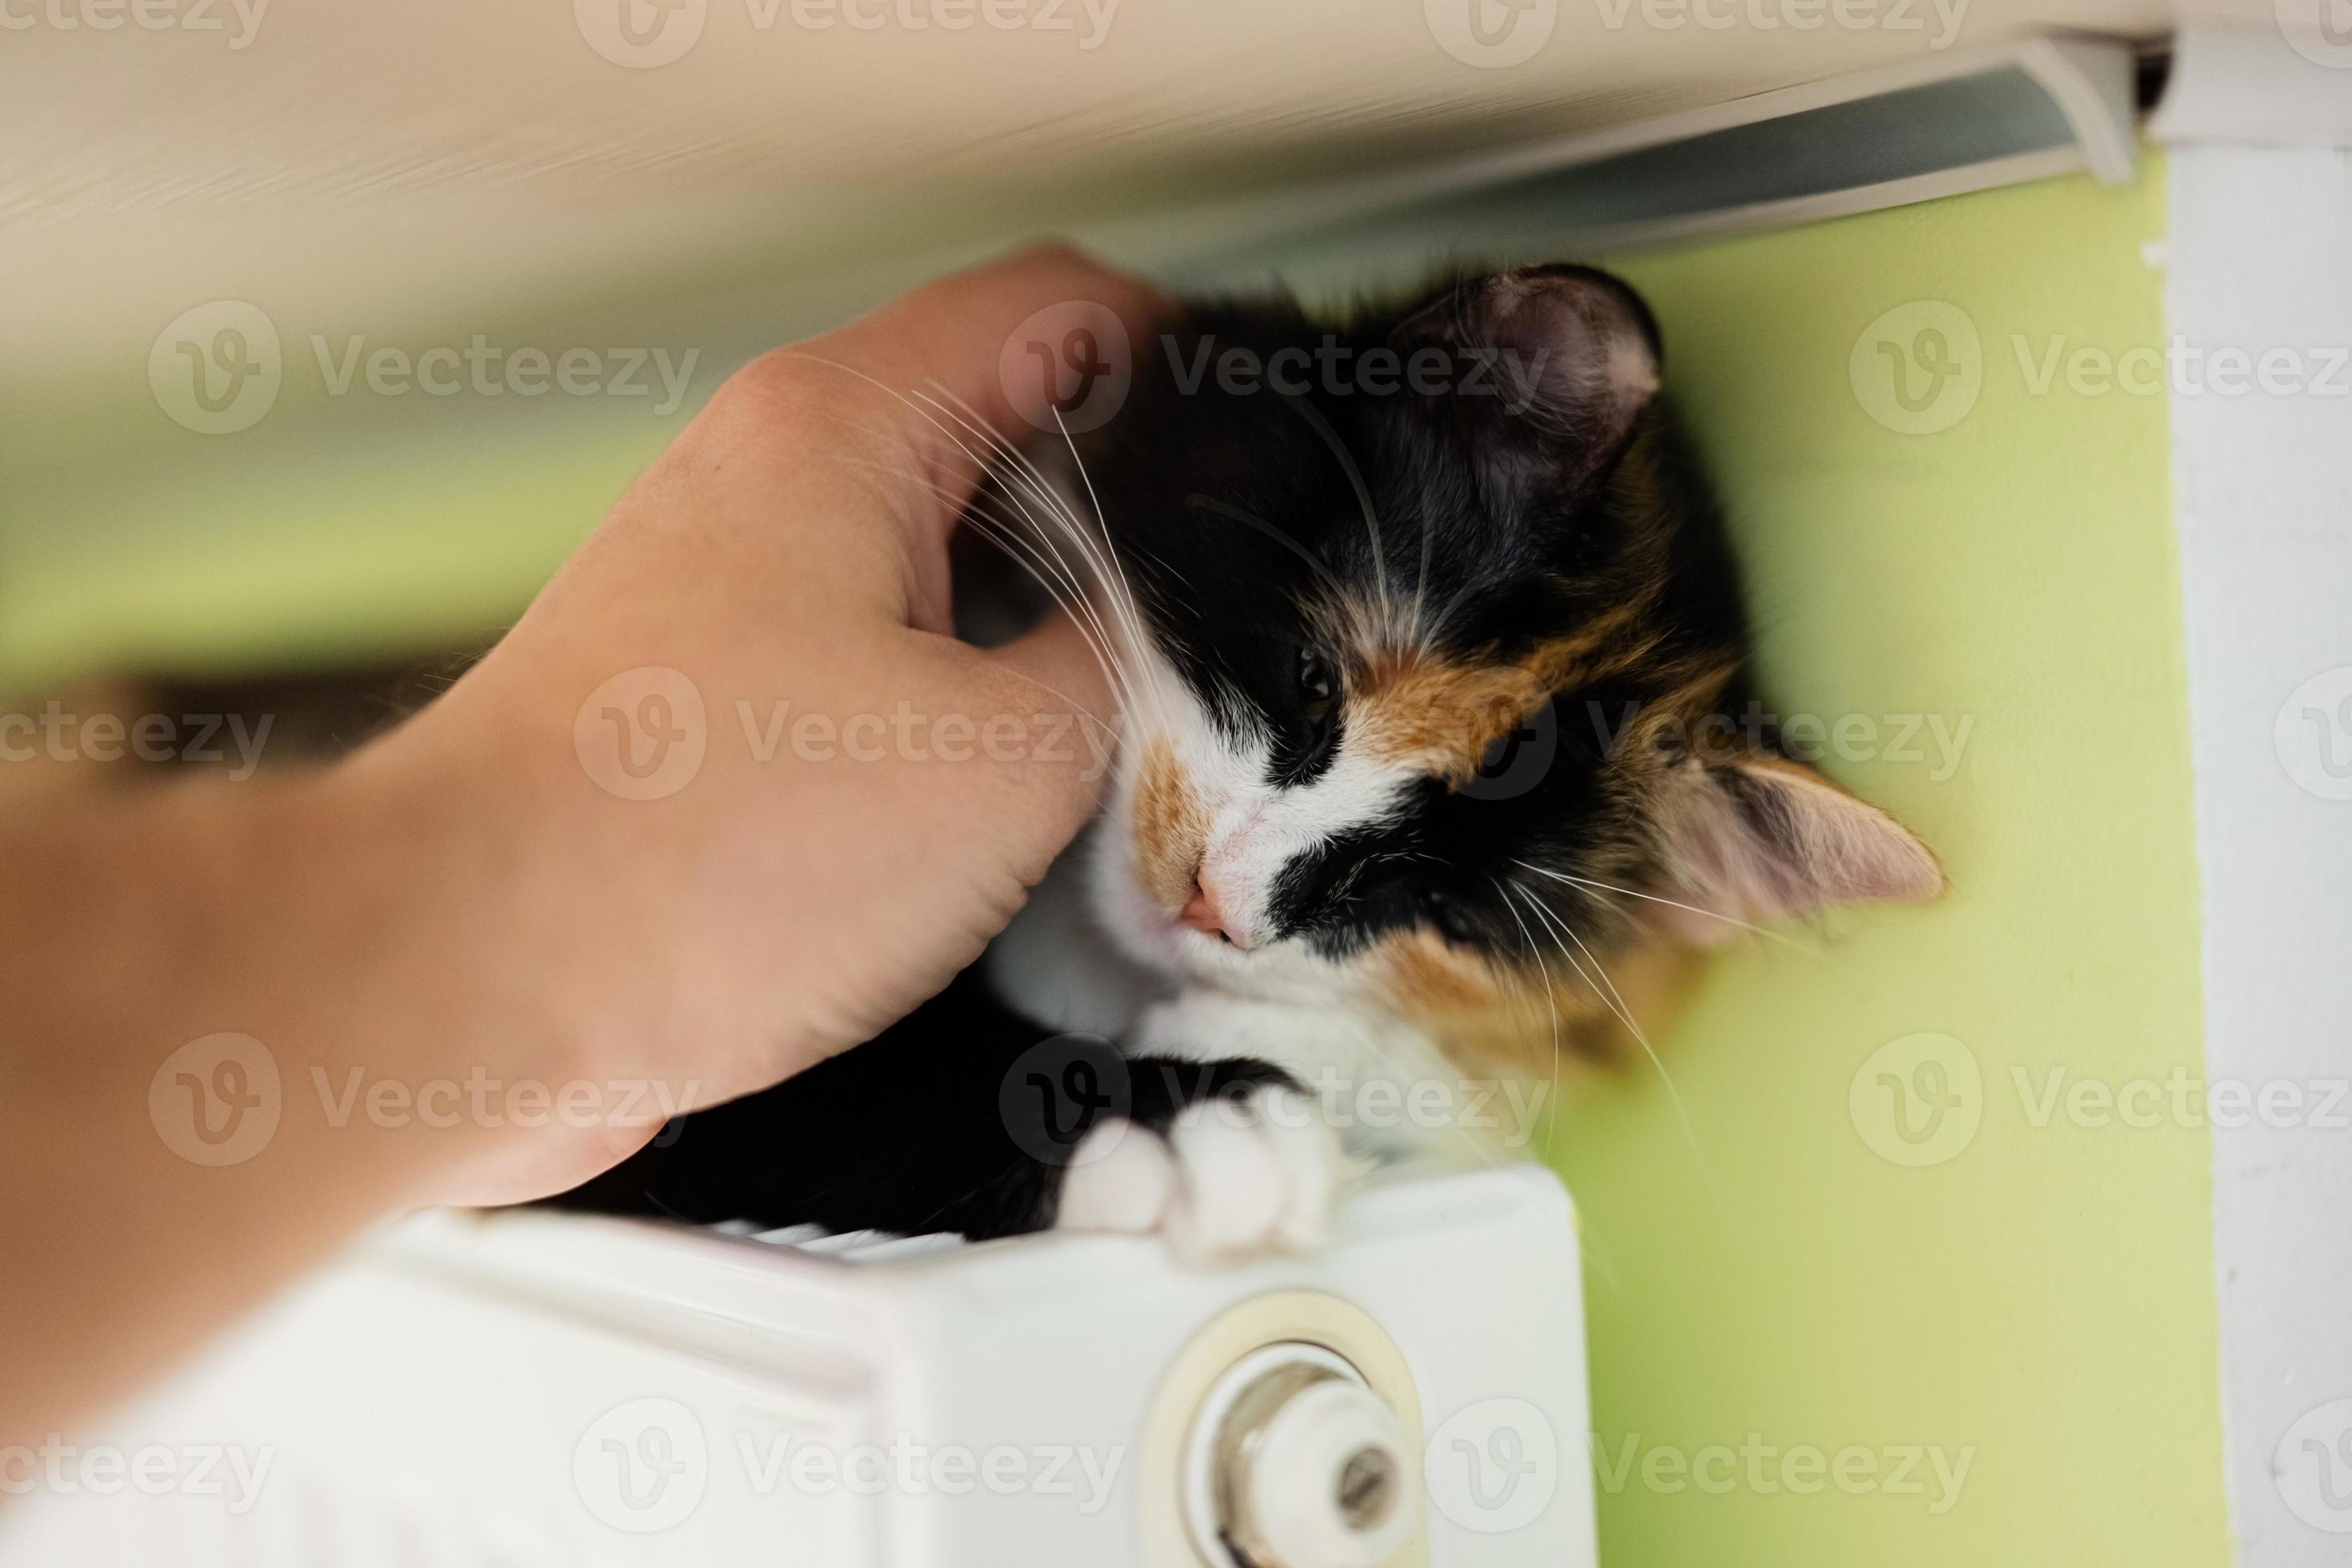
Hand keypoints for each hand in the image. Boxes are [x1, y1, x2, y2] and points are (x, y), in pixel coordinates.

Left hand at [367, 244, 1168, 1201]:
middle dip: (1123, 530)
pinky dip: (948, 714)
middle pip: (998, 440)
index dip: (1181, 364)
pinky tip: (1004, 813)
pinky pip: (867, 664)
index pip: (1055, 309)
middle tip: (1215, 631)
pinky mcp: (700, 699)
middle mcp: (769, 480)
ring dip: (1033, 643)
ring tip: (1124, 739)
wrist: (459, 983)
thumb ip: (1124, 672)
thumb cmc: (690, 857)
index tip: (1254, 464)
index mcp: (844, 431)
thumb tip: (1168, 646)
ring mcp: (726, 588)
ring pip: (936, 568)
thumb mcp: (1001, 763)